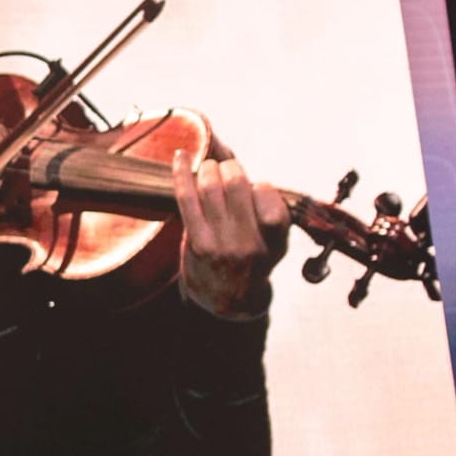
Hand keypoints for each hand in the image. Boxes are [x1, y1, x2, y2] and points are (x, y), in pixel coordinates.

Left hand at [175, 137, 291, 320]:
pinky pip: (187, 199)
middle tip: (227, 170)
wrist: (228, 298)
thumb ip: (269, 207)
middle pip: (236, 185)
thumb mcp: (276, 240)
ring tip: (209, 170)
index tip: (255, 189)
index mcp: (276, 239)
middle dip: (230, 168)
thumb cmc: (253, 258)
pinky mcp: (197, 243)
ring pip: (210, 188)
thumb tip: (242, 166)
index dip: (260, 186)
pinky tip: (180, 156)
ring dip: (208, 169)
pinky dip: (182, 174)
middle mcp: (250, 243)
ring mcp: (221, 243)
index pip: (269, 198)